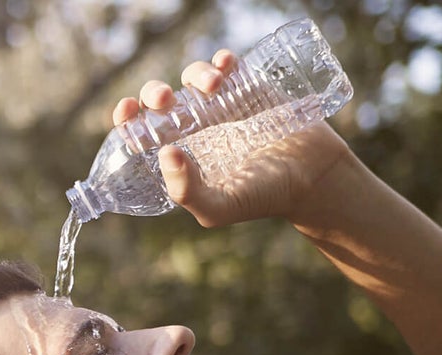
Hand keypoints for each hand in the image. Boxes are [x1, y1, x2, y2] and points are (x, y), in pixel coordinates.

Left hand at [112, 50, 357, 227]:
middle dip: (154, 92)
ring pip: (193, 77)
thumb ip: (188, 191)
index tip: (127, 110)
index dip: (127, 118)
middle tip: (165, 100)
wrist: (314, 177)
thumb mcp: (219, 208)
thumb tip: (165, 153)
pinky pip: (227, 65)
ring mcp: (222, 105)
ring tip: (213, 86)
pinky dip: (221, 59)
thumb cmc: (263, 197)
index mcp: (180, 153)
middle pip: (160, 99)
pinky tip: (224, 65)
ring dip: (194, 74)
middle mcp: (195, 127)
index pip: (142, 131)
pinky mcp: (250, 88)